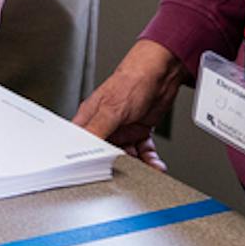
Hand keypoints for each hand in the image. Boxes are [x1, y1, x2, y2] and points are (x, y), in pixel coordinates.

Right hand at [75, 39, 187, 169]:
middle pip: (106, 152)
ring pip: (126, 154)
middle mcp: (106, 124)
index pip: (83, 142)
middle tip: (126, 171)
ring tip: (146, 169)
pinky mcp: (139, 131)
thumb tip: (83, 148)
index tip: (96, 170)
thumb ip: (97, 129)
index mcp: (91, 117)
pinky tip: (155, 164)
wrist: (162, 74)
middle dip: (117, 164)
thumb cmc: (131, 81)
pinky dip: (150, 159)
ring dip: (138, 164)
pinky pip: (143, 151)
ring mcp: (123, 128)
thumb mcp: (111, 109)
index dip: (87, 157)